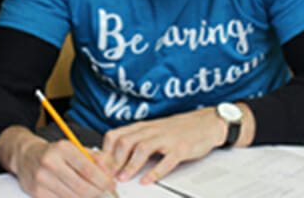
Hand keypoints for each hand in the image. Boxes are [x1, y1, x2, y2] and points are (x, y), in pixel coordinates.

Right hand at [0, 128, 116, 197]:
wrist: (26, 156)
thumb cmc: (55, 153)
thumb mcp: (75, 148)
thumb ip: (96, 157)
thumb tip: (113, 170)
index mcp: (62, 148)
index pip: (88, 169)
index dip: (104, 180)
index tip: (112, 184)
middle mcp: (50, 162)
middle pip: (82, 187)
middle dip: (98, 193)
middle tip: (106, 193)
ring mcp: (42, 179)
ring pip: (73, 197)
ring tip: (94, 195)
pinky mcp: (37, 193)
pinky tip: (79, 196)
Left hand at [102, 107, 226, 184]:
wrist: (205, 123)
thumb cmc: (175, 130)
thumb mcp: (152, 132)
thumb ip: (134, 142)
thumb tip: (112, 158)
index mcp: (141, 128)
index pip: (115, 135)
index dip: (104, 151)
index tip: (98, 166)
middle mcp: (151, 131)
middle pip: (125, 141)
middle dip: (114, 160)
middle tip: (107, 176)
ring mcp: (166, 139)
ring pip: (142, 149)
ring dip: (130, 165)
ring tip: (123, 179)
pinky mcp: (180, 149)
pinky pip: (165, 161)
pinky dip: (154, 172)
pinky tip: (146, 180)